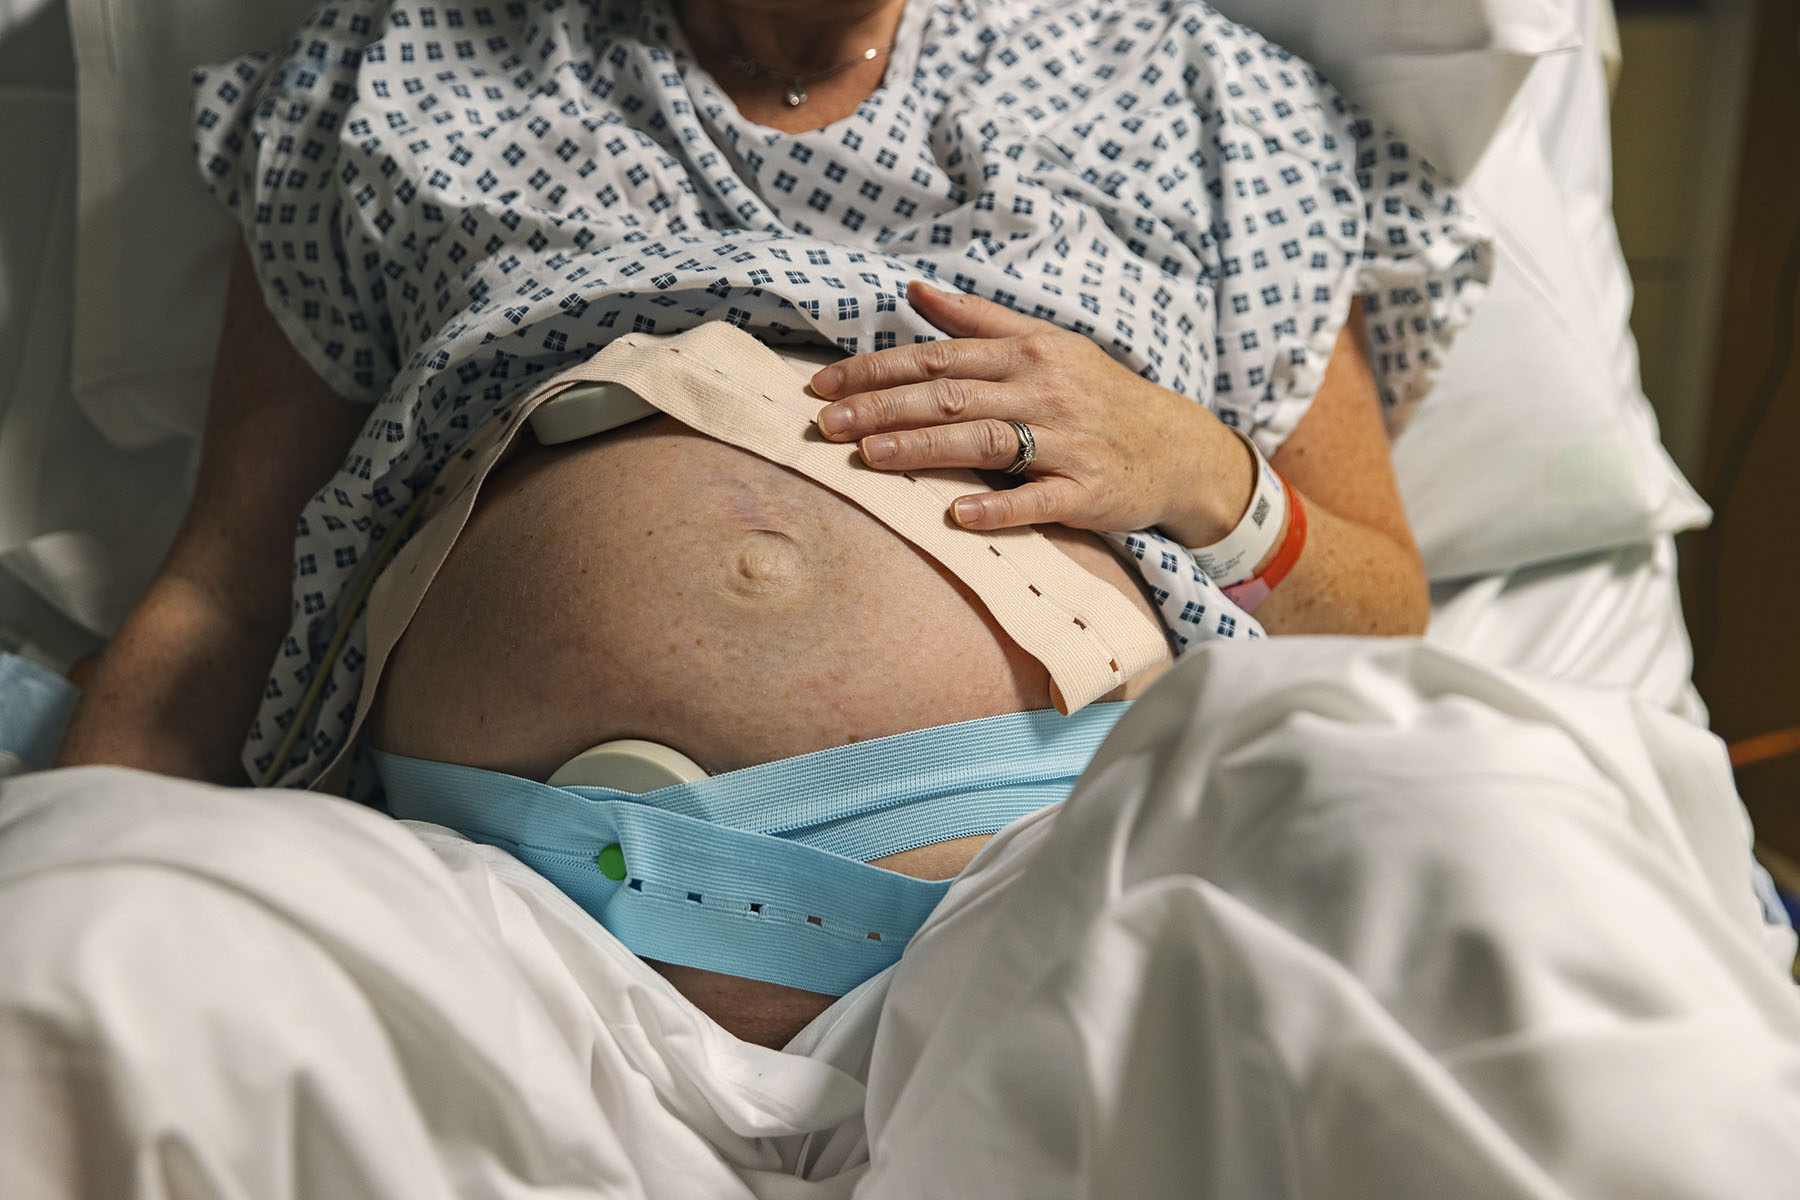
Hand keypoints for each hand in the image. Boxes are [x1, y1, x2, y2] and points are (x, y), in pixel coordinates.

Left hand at [809, 282, 1251, 540]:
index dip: (878, 371)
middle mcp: (1045, 391)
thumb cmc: (1099, 394)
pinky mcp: (1088, 492)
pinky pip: (1038, 502)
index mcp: (1028, 353)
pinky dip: (998, 508)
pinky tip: (956, 515)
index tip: (824, 385)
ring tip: (869, 457)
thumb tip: (915, 289)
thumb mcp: (1047, 344)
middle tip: (826, 423)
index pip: (938, 356)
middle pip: (951, 396)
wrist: (1177, 448)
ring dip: (924, 449)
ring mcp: (1068, 443)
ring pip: (985, 442)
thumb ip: (978, 320)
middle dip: (884, 408)